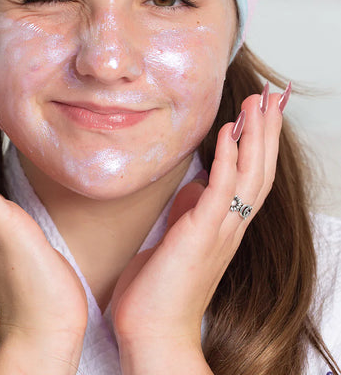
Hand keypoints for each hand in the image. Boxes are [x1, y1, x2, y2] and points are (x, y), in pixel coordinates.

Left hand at [110, 87, 284, 373]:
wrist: (153, 330)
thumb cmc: (159, 288)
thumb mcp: (177, 237)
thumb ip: (190, 211)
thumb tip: (194, 185)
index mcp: (225, 226)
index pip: (252, 176)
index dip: (259, 142)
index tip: (262, 112)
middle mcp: (231, 225)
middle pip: (260, 169)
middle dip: (266, 129)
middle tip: (272, 95)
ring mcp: (220, 229)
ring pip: (251, 173)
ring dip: (256, 134)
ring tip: (259, 101)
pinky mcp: (202, 233)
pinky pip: (222, 188)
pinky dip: (228, 157)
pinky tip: (228, 131)